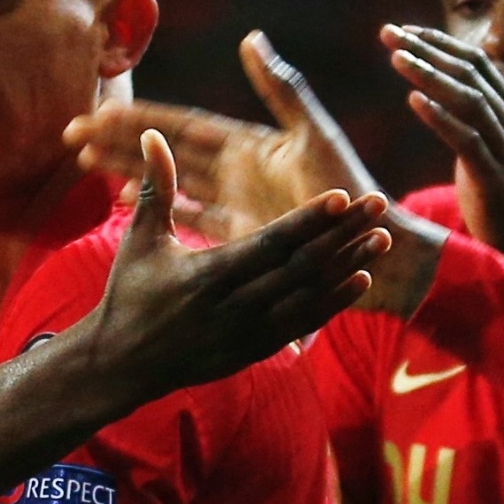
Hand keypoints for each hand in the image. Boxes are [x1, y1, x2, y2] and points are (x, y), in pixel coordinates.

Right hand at [64, 31, 377, 236]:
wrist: (373, 249)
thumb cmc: (348, 190)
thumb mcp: (314, 138)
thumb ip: (282, 90)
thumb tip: (252, 39)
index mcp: (249, 147)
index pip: (182, 126)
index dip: (141, 118)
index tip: (99, 111)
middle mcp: (238, 173)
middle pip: (168, 151)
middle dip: (121, 140)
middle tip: (74, 133)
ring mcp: (237, 203)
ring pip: (172, 180)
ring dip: (132, 169)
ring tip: (88, 162)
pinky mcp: (241, 236)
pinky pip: (190, 215)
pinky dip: (162, 204)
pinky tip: (127, 197)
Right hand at [76, 130, 391, 400]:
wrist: (121, 366)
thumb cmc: (129, 295)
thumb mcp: (140, 241)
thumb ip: (156, 188)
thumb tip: (151, 137)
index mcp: (209, 274)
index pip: (272, 242)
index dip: (309, 219)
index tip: (342, 196)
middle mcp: (235, 306)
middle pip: (302, 267)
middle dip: (344, 235)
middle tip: (379, 204)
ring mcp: (248, 333)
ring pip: (310, 296)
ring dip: (348, 266)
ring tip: (382, 240)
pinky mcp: (255, 351)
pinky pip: (303, 324)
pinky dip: (332, 302)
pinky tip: (359, 280)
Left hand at [381, 25, 503, 291]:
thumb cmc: (500, 200)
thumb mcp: (487, 149)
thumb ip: (471, 118)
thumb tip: (441, 91)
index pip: (476, 62)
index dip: (439, 42)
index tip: (403, 30)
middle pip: (469, 72)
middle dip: (427, 49)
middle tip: (388, 33)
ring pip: (468, 99)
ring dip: (430, 75)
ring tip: (396, 58)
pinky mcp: (496, 177)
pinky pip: (467, 140)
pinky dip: (441, 117)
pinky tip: (413, 101)